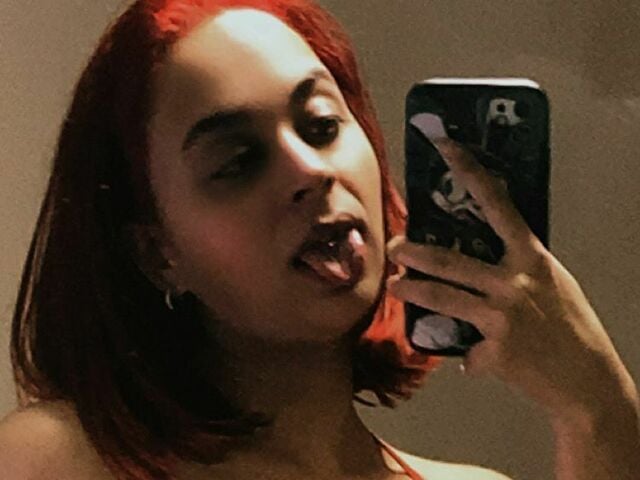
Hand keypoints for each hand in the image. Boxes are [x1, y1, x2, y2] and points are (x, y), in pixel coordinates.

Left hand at [386, 138, 637, 423]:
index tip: (444, 146)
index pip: (497, 205)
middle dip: (415, 252)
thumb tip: (479, 261)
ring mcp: (502, 317)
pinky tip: (474, 360)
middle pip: (451, 260)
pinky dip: (468, 355)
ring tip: (394, 285)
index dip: (469, 172)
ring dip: (412, 290)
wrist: (589, 381)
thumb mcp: (549, 283)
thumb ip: (515, 268)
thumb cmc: (570, 326)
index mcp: (531, 258)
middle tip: (394, 246)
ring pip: (442, 297)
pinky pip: (465, 349)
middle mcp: (514, 282)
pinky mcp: (493, 351)